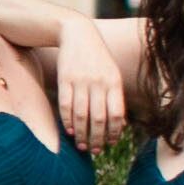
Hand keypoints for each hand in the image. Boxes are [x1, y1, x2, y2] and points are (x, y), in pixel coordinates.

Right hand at [48, 20, 127, 150]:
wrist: (78, 34)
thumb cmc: (98, 59)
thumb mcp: (112, 74)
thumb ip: (115, 97)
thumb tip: (118, 125)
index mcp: (114, 82)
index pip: (117, 114)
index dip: (115, 132)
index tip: (111, 144)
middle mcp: (99, 82)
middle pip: (99, 118)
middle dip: (98, 138)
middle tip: (96, 150)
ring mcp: (81, 81)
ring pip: (81, 115)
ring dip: (82, 133)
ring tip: (82, 145)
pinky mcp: (65, 79)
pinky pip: (66, 105)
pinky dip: (67, 121)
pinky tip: (70, 131)